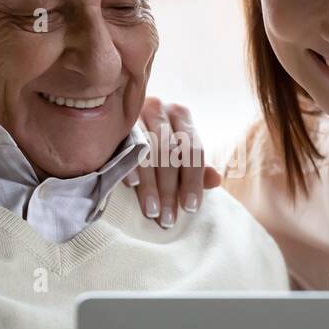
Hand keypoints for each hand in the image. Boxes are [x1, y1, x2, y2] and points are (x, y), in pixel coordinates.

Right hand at [124, 96, 221, 228]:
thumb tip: (216, 180)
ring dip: (151, 186)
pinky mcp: (115, 122)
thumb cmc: (153, 143)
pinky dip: (129, 166)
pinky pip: (124, 145)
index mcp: (181, 116)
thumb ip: (196, 168)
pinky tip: (132, 186)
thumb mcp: (177, 153)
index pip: (193, 151)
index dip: (193, 181)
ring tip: (152, 212)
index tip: (190, 208)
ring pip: (148, 152)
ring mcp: (136, 113)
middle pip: (170, 153)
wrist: (112, 124)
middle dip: (170, 190)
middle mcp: (160, 109)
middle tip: (168, 219)